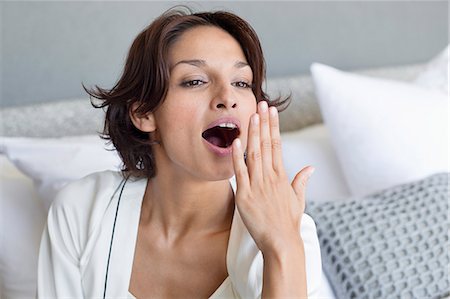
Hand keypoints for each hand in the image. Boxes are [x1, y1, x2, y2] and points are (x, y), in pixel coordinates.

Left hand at [232, 101, 314, 253]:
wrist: (281, 243)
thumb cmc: (289, 222)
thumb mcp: (298, 199)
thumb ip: (302, 181)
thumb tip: (311, 168)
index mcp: (281, 176)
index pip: (277, 145)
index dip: (274, 126)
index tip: (271, 112)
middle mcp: (270, 177)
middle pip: (267, 144)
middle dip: (264, 123)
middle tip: (262, 103)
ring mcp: (257, 185)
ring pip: (254, 154)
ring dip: (253, 133)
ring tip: (251, 115)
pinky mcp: (245, 195)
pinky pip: (240, 172)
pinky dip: (237, 156)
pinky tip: (236, 140)